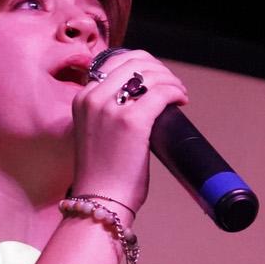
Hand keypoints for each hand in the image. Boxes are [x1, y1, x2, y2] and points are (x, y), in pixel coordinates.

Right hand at [71, 49, 188, 212]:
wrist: (100, 201)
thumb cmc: (102, 174)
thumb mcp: (94, 132)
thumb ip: (107, 113)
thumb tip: (140, 101)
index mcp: (82, 98)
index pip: (115, 63)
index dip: (142, 65)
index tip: (156, 77)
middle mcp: (93, 98)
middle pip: (134, 62)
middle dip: (158, 69)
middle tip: (171, 83)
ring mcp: (111, 108)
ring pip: (149, 74)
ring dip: (170, 79)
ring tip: (179, 93)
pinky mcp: (133, 121)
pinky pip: (162, 92)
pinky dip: (176, 92)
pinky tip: (181, 100)